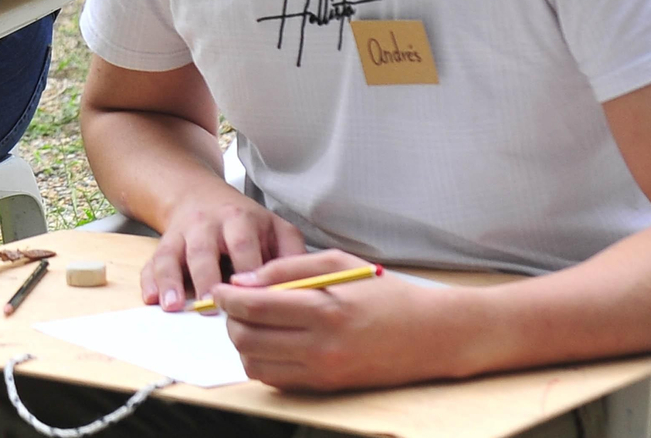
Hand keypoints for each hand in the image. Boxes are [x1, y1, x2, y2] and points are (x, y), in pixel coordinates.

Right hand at [142, 190, 305, 310]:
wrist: (199, 195)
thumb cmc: (245, 224)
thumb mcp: (274, 229)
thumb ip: (291, 255)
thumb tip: (311, 287)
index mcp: (241, 220)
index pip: (245, 246)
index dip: (247, 272)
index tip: (252, 300)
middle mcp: (209, 224)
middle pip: (206, 250)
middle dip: (207, 276)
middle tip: (212, 305)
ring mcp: (183, 233)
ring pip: (176, 255)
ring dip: (173, 281)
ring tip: (174, 307)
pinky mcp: (164, 244)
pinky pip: (154, 261)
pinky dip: (150, 280)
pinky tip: (152, 299)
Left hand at [215, 249, 454, 391]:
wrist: (429, 335)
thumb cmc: (385, 293)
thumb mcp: (338, 264)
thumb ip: (287, 269)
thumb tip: (244, 280)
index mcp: (324, 310)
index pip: (256, 308)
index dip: (229, 297)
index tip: (221, 287)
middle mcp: (320, 347)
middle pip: (248, 339)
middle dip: (230, 320)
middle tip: (232, 304)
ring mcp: (322, 372)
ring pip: (256, 364)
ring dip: (243, 342)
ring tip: (252, 322)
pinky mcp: (325, 387)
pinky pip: (276, 380)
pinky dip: (263, 360)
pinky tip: (272, 340)